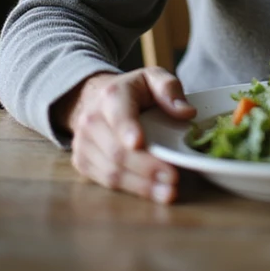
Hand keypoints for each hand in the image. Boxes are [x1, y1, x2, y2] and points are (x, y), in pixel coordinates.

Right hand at [53, 67, 196, 203]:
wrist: (96, 99)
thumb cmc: (133, 91)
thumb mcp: (154, 78)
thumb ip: (170, 89)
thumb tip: (186, 112)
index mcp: (112, 95)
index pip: (118, 114)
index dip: (127, 129)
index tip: (139, 143)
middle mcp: (91, 120)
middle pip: (117, 151)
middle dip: (146, 167)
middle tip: (173, 178)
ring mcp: (83, 143)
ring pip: (111, 171)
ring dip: (141, 185)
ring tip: (168, 192)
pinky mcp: (82, 162)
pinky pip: (105, 181)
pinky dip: (130, 189)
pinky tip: (152, 192)